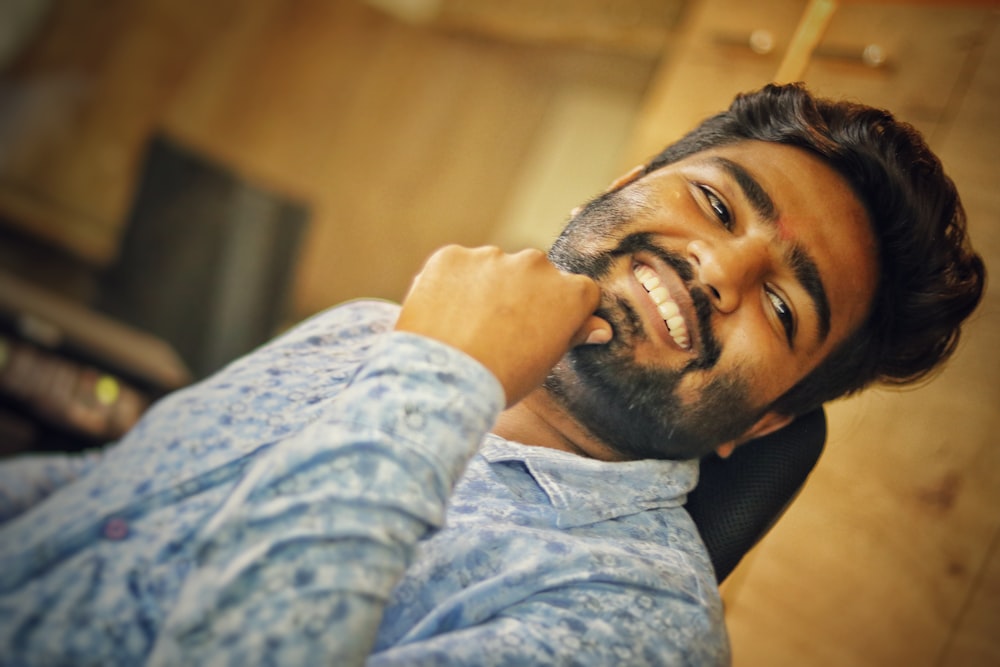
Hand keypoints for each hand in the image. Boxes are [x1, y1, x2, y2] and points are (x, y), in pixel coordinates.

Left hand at [395, 245, 610, 405]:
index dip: (561, 311)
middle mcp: (536, 264)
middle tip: (498, 329)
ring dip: (484, 286)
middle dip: (521, 293)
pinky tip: (442, 313)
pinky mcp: (452, 255)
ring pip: (493, 267)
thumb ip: (571, 336)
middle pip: (534, 274)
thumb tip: (600, 329)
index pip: (578, 291)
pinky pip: (455, 266)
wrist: (444, 378)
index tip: (543, 329)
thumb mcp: (544, 363)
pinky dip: (450, 284)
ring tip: (465, 325)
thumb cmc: (501, 379)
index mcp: (569, 292)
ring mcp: (492, 256)